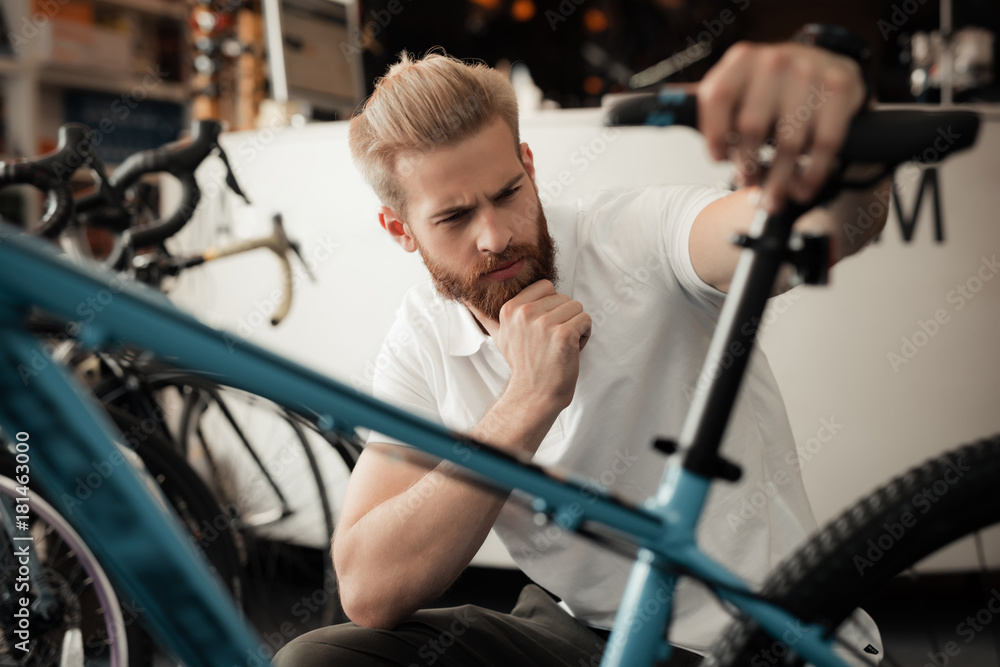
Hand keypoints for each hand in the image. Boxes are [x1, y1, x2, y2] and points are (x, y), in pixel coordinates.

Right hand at [467, 280, 591, 409]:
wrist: (534, 394)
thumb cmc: (522, 365)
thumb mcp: (498, 336)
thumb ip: (483, 316)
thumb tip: (465, 300)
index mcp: (511, 308)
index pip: (546, 287)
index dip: (550, 307)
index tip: (543, 329)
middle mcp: (525, 313)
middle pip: (563, 297)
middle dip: (564, 317)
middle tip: (551, 341)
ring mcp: (544, 324)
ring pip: (576, 307)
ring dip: (575, 326)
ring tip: (560, 345)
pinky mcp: (563, 335)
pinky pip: (585, 320)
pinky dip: (584, 335)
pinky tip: (571, 350)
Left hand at [698, 41, 867, 213]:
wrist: (826, 65)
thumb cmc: (773, 87)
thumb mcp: (739, 87)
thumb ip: (711, 105)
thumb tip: (664, 114)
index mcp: (741, 61)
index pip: (717, 97)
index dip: (714, 135)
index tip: (718, 158)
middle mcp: (774, 62)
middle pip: (752, 128)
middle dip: (747, 167)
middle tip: (748, 185)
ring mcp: (810, 73)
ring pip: (788, 143)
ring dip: (778, 181)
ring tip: (773, 199)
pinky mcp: (840, 90)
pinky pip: (823, 145)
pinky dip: (811, 175)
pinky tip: (801, 188)